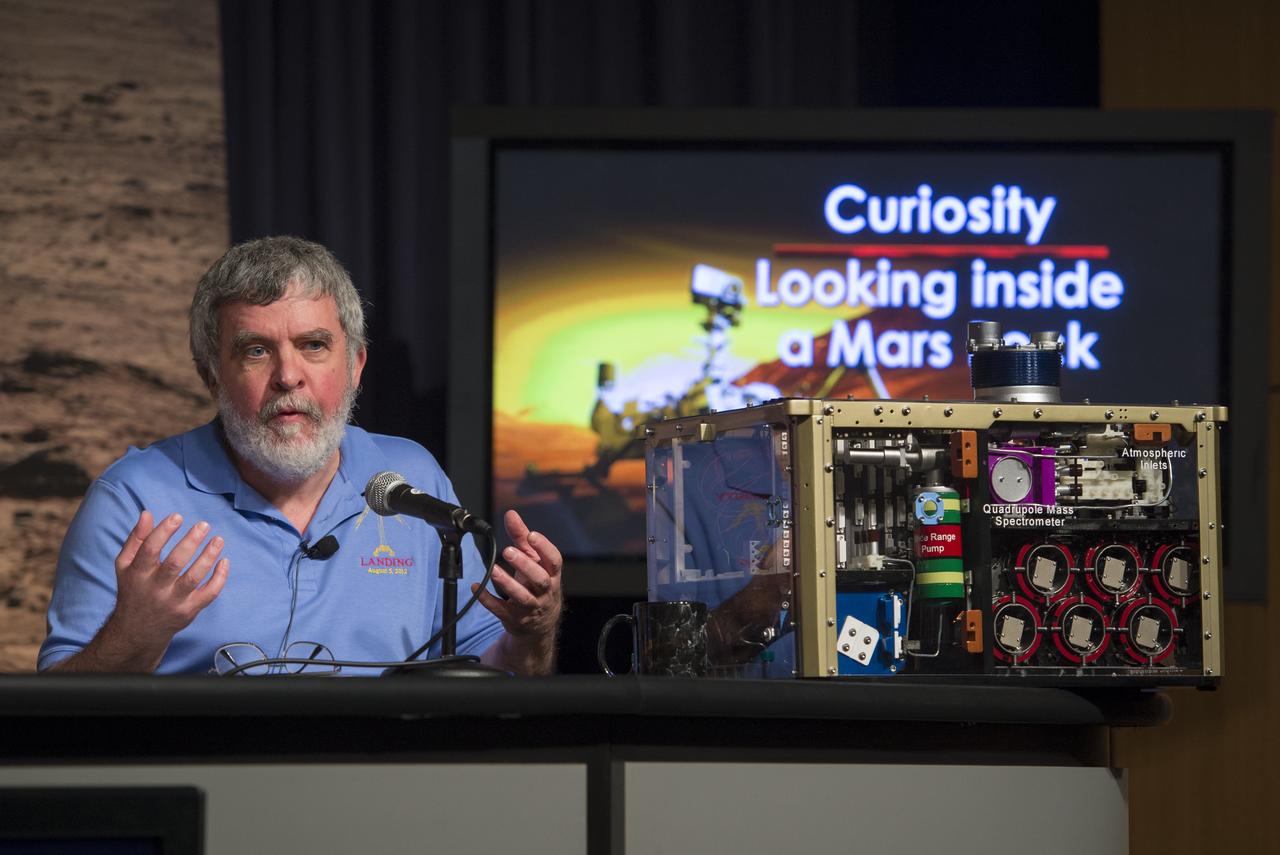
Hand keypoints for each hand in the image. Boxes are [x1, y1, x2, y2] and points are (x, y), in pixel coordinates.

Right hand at [112, 510, 228, 647]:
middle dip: (190, 542)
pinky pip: (208, 594)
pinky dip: (219, 578)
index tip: (178, 516)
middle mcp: (155, 589)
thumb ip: (136, 539)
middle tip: (204, 525)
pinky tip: (224, 561)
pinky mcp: (189, 611)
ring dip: (208, 557)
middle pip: (175, 563)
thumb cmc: (133, 589)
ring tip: (219, 539)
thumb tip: (147, 514)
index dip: (164, 532)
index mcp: (137, 575)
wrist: (137, 631)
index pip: (150, 550)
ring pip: (194, 578)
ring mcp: (173, 601)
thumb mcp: (125, 565)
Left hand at [472, 509, 561, 641]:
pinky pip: (501, 609)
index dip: (545, 548)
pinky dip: (488, 599)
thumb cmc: (536, 584)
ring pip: (522, 597)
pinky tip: (476, 587)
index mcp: (552, 574)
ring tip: (493, 569)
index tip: (531, 535)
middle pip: (539, 579)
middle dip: (524, 565)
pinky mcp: (515, 618)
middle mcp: (545, 591)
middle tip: (507, 551)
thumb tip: (511, 514)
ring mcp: (531, 607)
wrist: (540, 624)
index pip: (555, 560)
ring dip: (507, 583)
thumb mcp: (533, 560)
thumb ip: (521, 537)